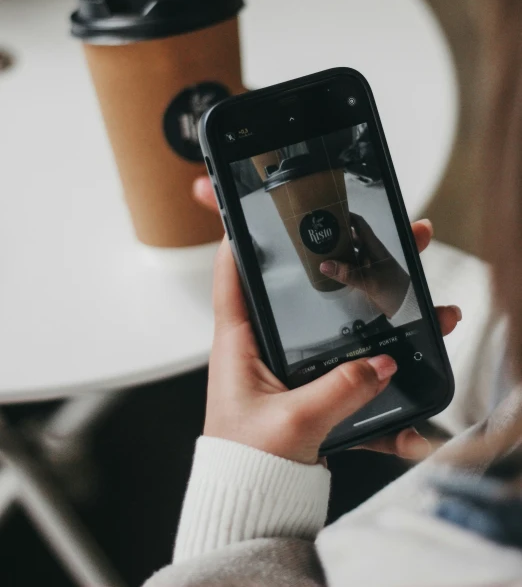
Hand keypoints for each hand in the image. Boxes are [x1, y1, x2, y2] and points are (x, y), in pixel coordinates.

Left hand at [195, 176, 460, 462]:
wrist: (250, 509)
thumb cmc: (246, 465)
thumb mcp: (292, 422)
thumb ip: (338, 391)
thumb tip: (380, 365)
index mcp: (240, 345)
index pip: (234, 278)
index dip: (242, 240)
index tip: (260, 208)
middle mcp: (264, 350)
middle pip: (305, 293)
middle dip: (345, 266)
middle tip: (383, 239)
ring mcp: (290, 370)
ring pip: (337, 331)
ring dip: (377, 319)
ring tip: (422, 305)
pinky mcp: (311, 392)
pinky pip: (349, 377)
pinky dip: (378, 388)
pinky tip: (408, 406)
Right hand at [320, 213, 409, 317]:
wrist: (407, 308)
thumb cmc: (393, 289)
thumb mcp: (370, 281)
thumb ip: (348, 273)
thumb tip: (324, 264)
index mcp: (375, 247)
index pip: (360, 224)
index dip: (347, 215)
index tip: (330, 212)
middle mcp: (370, 253)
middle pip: (352, 237)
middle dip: (337, 233)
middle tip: (318, 232)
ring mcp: (368, 265)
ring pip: (350, 252)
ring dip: (337, 249)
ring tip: (318, 248)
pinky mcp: (366, 276)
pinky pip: (350, 265)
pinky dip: (340, 264)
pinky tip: (328, 267)